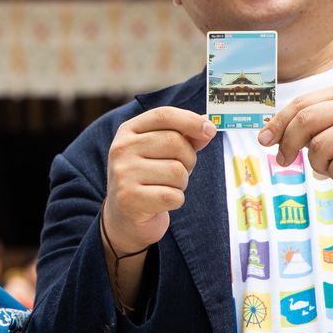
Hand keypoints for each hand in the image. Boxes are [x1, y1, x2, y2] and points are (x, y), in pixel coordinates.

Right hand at [104, 107, 216, 254]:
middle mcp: (121, 149)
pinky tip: (161, 202)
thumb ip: (184, 137)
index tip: (211, 130)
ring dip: (181, 183)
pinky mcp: (130, 199)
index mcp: (128, 131)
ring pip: (177, 171)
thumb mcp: (161, 153)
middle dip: (188, 159)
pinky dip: (176, 201)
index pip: (164, 115)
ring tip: (165, 187)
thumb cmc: (148, 180)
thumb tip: (208, 126)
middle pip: (175, 142)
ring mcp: (123, 174)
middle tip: (179, 172)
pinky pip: (173, 196)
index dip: (191, 120)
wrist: (124, 218)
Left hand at [260, 84, 332, 222]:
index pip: (300, 105)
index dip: (277, 124)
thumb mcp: (330, 127)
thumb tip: (265, 135)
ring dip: (317, 164)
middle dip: (288, 144)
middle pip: (305, 121)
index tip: (264, 140)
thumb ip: (304, 126)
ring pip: (318, 147)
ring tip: (332, 164)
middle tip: (283, 160)